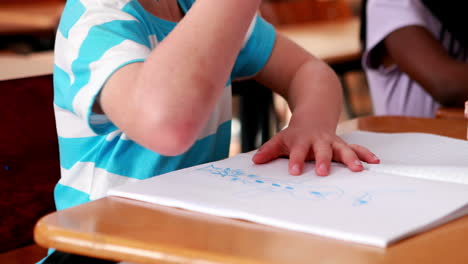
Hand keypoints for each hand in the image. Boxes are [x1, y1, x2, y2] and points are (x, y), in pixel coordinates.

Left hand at [252, 125, 379, 175]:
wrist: (314, 113)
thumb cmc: (296, 133)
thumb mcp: (281, 139)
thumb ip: (269, 150)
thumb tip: (255, 161)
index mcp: (302, 141)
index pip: (297, 152)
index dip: (296, 161)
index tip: (295, 172)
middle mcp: (319, 141)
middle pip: (322, 151)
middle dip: (323, 161)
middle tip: (323, 172)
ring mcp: (333, 142)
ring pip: (343, 149)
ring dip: (351, 159)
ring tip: (358, 170)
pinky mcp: (344, 144)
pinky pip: (356, 148)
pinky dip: (365, 154)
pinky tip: (374, 162)